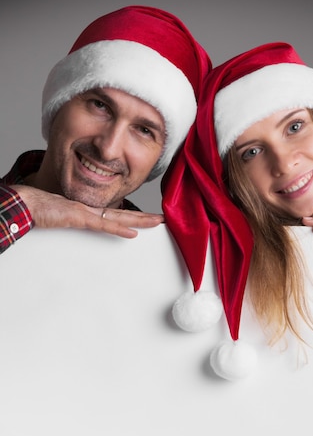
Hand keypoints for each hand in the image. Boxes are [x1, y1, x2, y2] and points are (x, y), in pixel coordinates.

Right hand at [14, 185, 163, 238]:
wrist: (27, 202)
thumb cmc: (40, 210)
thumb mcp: (63, 218)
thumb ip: (75, 221)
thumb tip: (83, 224)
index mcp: (89, 210)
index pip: (117, 214)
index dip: (134, 216)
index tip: (148, 219)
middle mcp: (91, 209)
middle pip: (124, 214)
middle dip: (145, 217)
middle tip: (163, 219)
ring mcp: (87, 212)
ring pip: (120, 217)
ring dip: (140, 220)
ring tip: (157, 222)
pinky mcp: (79, 217)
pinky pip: (103, 225)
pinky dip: (119, 229)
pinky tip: (133, 233)